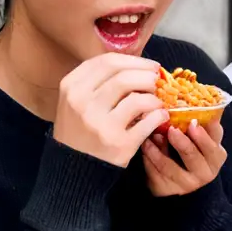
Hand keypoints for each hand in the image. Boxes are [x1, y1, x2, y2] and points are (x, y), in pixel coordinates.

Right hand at [53, 54, 167, 167]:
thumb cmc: (79, 130)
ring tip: (157, 101)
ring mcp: (100, 125)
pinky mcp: (118, 144)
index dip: (134, 61)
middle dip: (147, 76)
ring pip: (137, 98)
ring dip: (154, 97)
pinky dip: (158, 116)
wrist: (73, 169)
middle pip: (124, 77)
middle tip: (157, 81)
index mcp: (71, 87)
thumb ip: (98, 82)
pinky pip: (147, 122)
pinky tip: (160, 116)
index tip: (149, 66)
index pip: (107, 62)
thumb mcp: (76, 101)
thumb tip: (138, 66)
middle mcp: (83, 103)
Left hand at [142, 119, 226, 195]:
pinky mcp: (169, 190)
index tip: (193, 120)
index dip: (205, 132)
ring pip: (171, 168)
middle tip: (172, 129)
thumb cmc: (190, 149)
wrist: (177, 179)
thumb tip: (190, 100)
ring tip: (151, 137)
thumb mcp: (198, 137)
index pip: (213, 142)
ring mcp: (187, 184)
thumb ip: (197, 123)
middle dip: (182, 143)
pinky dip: (149, 160)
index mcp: (216, 154)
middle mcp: (206, 171)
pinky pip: (157, 175)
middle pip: (194, 156)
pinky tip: (144, 147)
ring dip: (158, 151)